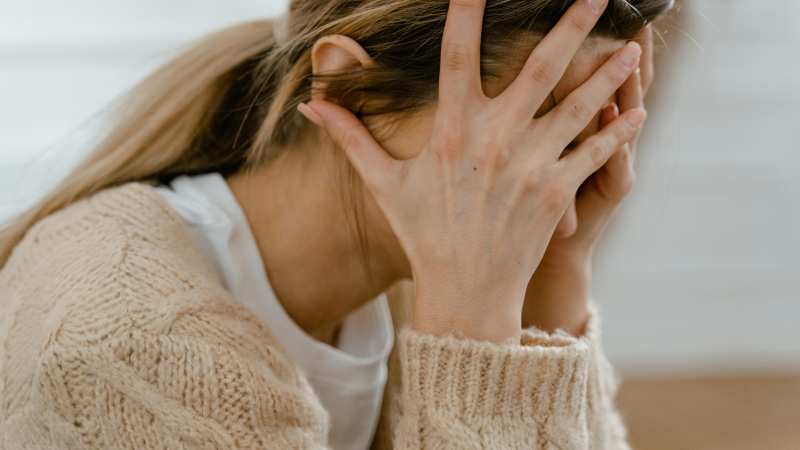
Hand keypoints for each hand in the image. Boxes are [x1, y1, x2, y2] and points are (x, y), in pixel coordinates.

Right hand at [298, 0, 643, 342]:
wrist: (463, 290)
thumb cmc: (423, 233)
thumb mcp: (384, 183)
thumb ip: (351, 137)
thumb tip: (310, 103)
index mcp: (452, 132)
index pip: (458, 56)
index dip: (469, 12)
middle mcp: (495, 141)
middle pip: (540, 68)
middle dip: (571, 24)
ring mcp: (529, 166)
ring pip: (578, 106)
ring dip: (608, 73)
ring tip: (634, 45)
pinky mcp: (556, 193)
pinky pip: (594, 153)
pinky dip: (619, 131)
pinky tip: (639, 110)